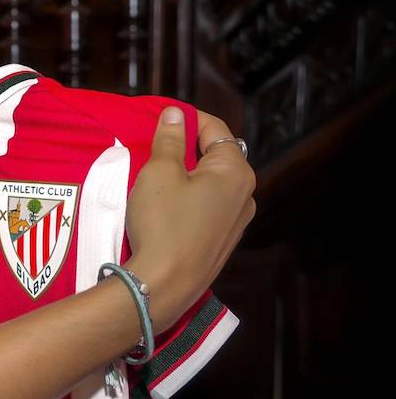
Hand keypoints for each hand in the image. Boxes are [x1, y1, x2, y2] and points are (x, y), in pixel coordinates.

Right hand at [124, 108, 255, 332]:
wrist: (164, 284)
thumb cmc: (162, 223)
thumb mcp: (159, 173)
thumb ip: (169, 139)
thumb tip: (175, 114)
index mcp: (236, 171)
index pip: (215, 128)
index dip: (186, 118)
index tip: (159, 118)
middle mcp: (246, 194)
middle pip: (216, 155)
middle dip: (186, 148)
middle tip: (153, 149)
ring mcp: (238, 221)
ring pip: (212, 182)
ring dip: (188, 174)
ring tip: (157, 179)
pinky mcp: (224, 241)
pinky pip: (209, 206)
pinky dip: (191, 198)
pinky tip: (167, 207)